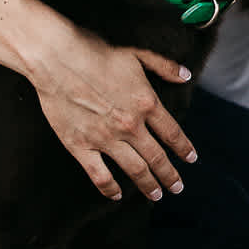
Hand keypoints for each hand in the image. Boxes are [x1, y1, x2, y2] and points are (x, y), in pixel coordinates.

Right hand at [28, 25, 196, 201]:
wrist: (58, 58)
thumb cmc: (96, 52)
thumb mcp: (137, 53)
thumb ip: (164, 66)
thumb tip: (186, 76)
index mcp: (146, 103)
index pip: (172, 133)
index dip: (184, 148)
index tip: (191, 159)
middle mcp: (130, 125)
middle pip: (157, 157)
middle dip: (170, 175)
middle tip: (177, 187)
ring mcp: (106, 138)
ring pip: (134, 170)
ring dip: (148, 185)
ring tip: (156, 194)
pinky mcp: (81, 146)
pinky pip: (100, 175)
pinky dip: (110, 189)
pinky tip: (116, 196)